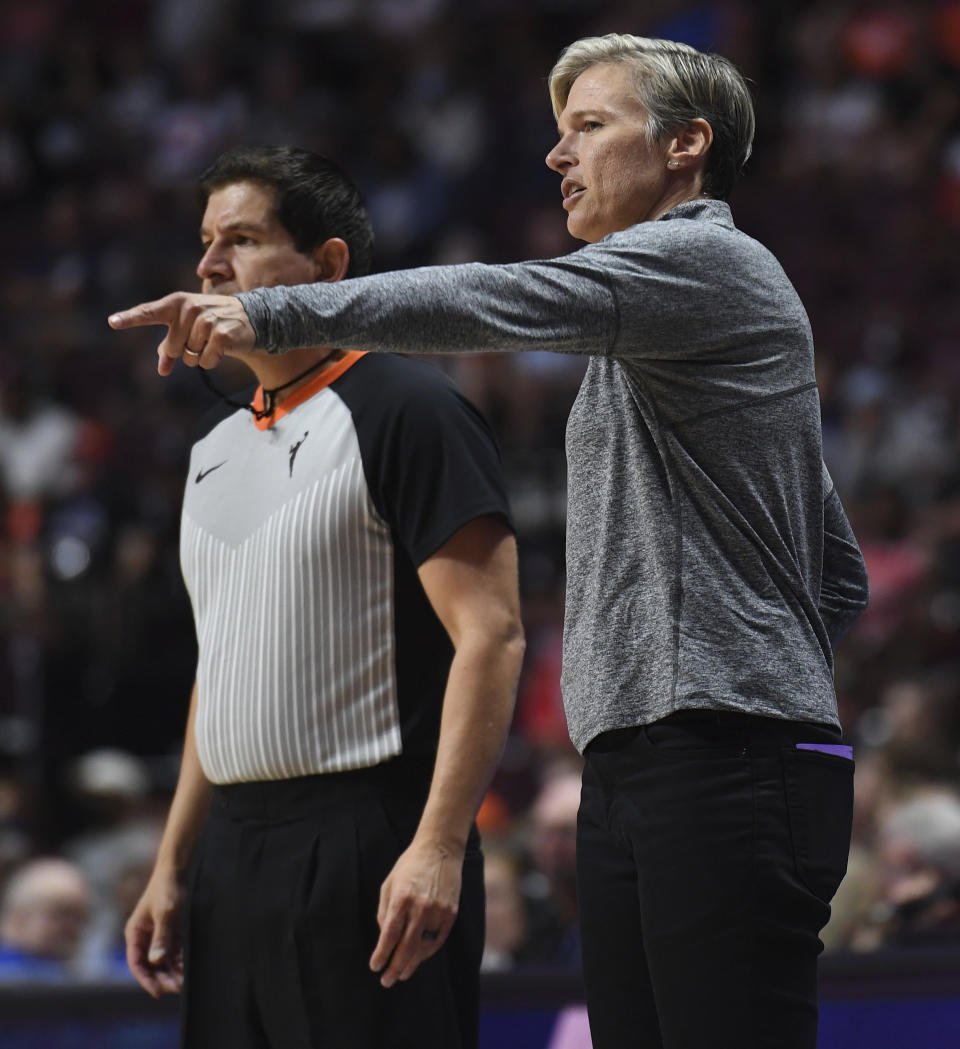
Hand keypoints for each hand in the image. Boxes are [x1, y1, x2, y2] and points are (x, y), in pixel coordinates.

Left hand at [108, 293, 254, 375]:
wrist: (250, 317)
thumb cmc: (212, 322)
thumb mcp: (188, 328)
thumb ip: (170, 346)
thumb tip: (162, 371)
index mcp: (176, 303)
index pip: (149, 312)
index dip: (130, 318)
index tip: (112, 322)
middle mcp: (190, 309)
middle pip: (173, 348)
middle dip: (185, 351)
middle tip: (200, 339)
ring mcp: (206, 321)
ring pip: (190, 357)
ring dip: (201, 356)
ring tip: (213, 340)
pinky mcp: (222, 335)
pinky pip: (206, 361)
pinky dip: (213, 360)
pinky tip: (222, 348)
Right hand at [124, 867, 185, 997]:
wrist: (178, 870)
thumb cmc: (167, 889)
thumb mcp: (165, 913)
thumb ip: (162, 936)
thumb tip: (156, 961)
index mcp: (135, 933)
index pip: (136, 963)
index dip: (146, 979)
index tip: (157, 992)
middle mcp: (144, 937)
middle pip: (150, 965)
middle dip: (162, 978)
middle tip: (177, 987)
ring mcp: (157, 935)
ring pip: (162, 961)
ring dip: (171, 972)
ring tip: (183, 983)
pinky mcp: (170, 931)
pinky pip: (172, 952)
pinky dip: (178, 961)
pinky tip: (187, 969)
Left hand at [369, 836, 462, 987]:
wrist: (440, 849)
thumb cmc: (410, 865)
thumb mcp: (390, 883)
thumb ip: (385, 911)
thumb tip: (385, 937)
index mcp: (401, 898)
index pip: (389, 935)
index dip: (382, 954)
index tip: (375, 967)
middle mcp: (420, 907)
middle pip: (406, 947)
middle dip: (395, 967)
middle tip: (387, 981)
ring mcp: (438, 911)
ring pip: (424, 947)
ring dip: (412, 963)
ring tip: (402, 973)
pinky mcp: (451, 913)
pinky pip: (438, 939)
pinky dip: (428, 951)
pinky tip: (419, 957)